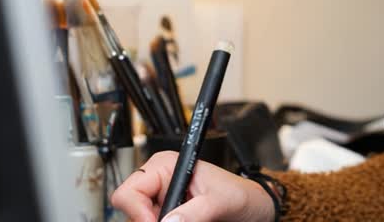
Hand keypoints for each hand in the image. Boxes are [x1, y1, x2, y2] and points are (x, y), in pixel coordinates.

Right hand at [110, 151, 274, 221]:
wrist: (255, 210)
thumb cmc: (242, 196)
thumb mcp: (221, 202)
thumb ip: (195, 212)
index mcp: (165, 167)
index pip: (128, 192)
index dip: (138, 212)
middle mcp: (158, 184)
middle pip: (130, 212)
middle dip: (148, 221)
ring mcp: (161, 204)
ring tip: (188, 221)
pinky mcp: (167, 217)